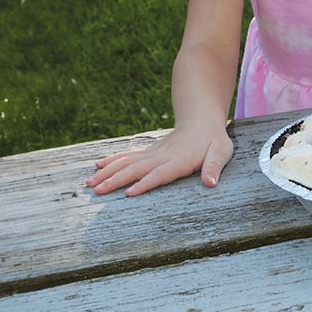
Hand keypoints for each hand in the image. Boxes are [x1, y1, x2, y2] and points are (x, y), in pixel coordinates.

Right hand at [85, 123, 233, 196]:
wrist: (201, 118)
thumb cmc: (213, 140)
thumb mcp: (221, 152)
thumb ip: (214, 167)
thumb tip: (210, 183)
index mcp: (179, 160)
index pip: (160, 173)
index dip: (145, 183)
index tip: (128, 193)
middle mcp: (162, 156)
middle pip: (136, 169)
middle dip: (116, 180)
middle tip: (97, 191)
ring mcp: (153, 153)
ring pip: (127, 162)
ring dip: (108, 172)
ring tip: (90, 183)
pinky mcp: (148, 152)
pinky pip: (128, 156)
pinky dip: (112, 160)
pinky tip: (98, 165)